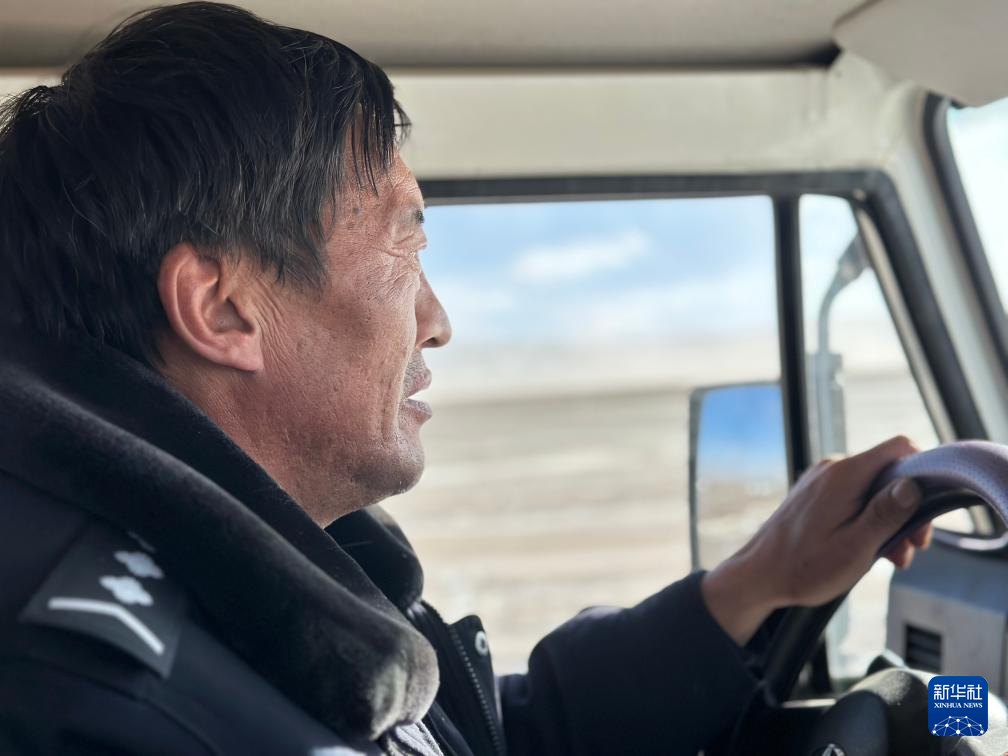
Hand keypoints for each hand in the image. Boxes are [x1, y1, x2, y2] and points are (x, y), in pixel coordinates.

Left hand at [702, 435, 929, 645]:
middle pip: (889, 473)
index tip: (928, 510)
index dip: (923, 472)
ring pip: (873, 489)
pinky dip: (868, 520)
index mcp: (844, 474)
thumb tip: (914, 484)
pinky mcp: (816, 494)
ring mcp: (822, 480)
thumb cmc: (805, 567)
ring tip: (891, 557)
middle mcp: (832, 468)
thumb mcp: (856, 546)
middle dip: (907, 509)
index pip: (900, 448)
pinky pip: (854, 497)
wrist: (759, 576)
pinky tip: (870, 549)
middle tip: (911, 548)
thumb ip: (887, 512)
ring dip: (889, 521)